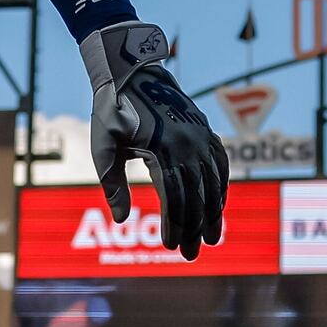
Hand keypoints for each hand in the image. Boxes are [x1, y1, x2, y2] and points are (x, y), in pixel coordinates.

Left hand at [82, 22, 229, 257]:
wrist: (131, 71)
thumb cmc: (111, 111)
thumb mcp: (103, 147)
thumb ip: (112, 184)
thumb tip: (120, 219)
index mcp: (162, 151)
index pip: (174, 199)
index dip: (175, 225)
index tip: (171, 247)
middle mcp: (188, 145)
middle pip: (197, 196)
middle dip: (195, 229)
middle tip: (192, 254)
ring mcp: (200, 137)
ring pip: (213, 183)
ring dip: (213, 214)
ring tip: (211, 238)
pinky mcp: (205, 131)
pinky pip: (220, 164)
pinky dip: (222, 187)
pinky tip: (219, 205)